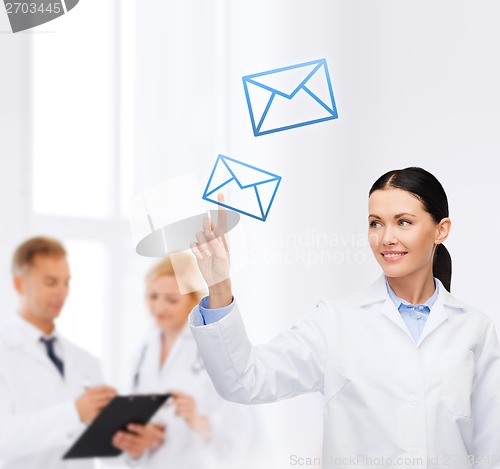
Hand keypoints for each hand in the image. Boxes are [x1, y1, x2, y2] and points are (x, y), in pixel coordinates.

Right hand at [75, 385, 116, 423]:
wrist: (73, 412)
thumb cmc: (81, 403)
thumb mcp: (87, 393)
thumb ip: (97, 391)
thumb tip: (110, 390)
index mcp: (91, 392)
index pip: (104, 387)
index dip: (112, 388)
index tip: (115, 390)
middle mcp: (92, 398)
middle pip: (107, 395)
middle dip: (114, 396)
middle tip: (116, 397)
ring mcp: (93, 406)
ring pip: (107, 403)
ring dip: (111, 403)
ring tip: (113, 404)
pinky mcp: (93, 414)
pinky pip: (103, 411)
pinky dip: (107, 410)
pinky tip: (108, 410)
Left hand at [112, 423, 165, 458]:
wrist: (157, 441)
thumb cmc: (150, 430)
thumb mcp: (152, 425)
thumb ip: (144, 423)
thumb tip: (135, 414)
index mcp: (150, 432)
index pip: (142, 430)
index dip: (135, 428)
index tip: (128, 425)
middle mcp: (146, 441)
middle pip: (134, 439)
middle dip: (125, 436)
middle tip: (117, 433)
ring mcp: (142, 447)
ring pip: (130, 445)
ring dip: (121, 442)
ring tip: (114, 438)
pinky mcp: (138, 452)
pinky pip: (129, 450)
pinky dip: (121, 446)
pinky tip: (116, 443)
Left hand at [168, 390, 210, 439]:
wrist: (198, 422)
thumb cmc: (189, 413)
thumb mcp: (184, 405)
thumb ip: (179, 400)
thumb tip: (170, 394)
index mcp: (190, 397)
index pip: (180, 392)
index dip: (173, 391)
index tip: (166, 391)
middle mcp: (192, 401)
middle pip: (178, 400)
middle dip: (170, 403)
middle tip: (164, 407)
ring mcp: (192, 408)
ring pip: (178, 408)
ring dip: (175, 412)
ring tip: (177, 414)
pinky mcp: (191, 414)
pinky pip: (180, 413)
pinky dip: (177, 415)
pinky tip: (178, 416)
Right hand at [191, 193, 232, 307]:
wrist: (215, 278)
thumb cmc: (223, 266)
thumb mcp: (222, 256)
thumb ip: (217, 244)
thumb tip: (211, 234)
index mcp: (224, 235)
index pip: (222, 217)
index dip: (221, 205)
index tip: (220, 193)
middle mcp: (214, 235)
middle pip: (206, 223)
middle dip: (206, 230)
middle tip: (210, 241)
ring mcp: (205, 241)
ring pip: (198, 233)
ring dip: (202, 244)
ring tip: (208, 254)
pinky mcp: (197, 247)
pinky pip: (193, 243)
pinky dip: (196, 250)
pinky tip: (202, 257)